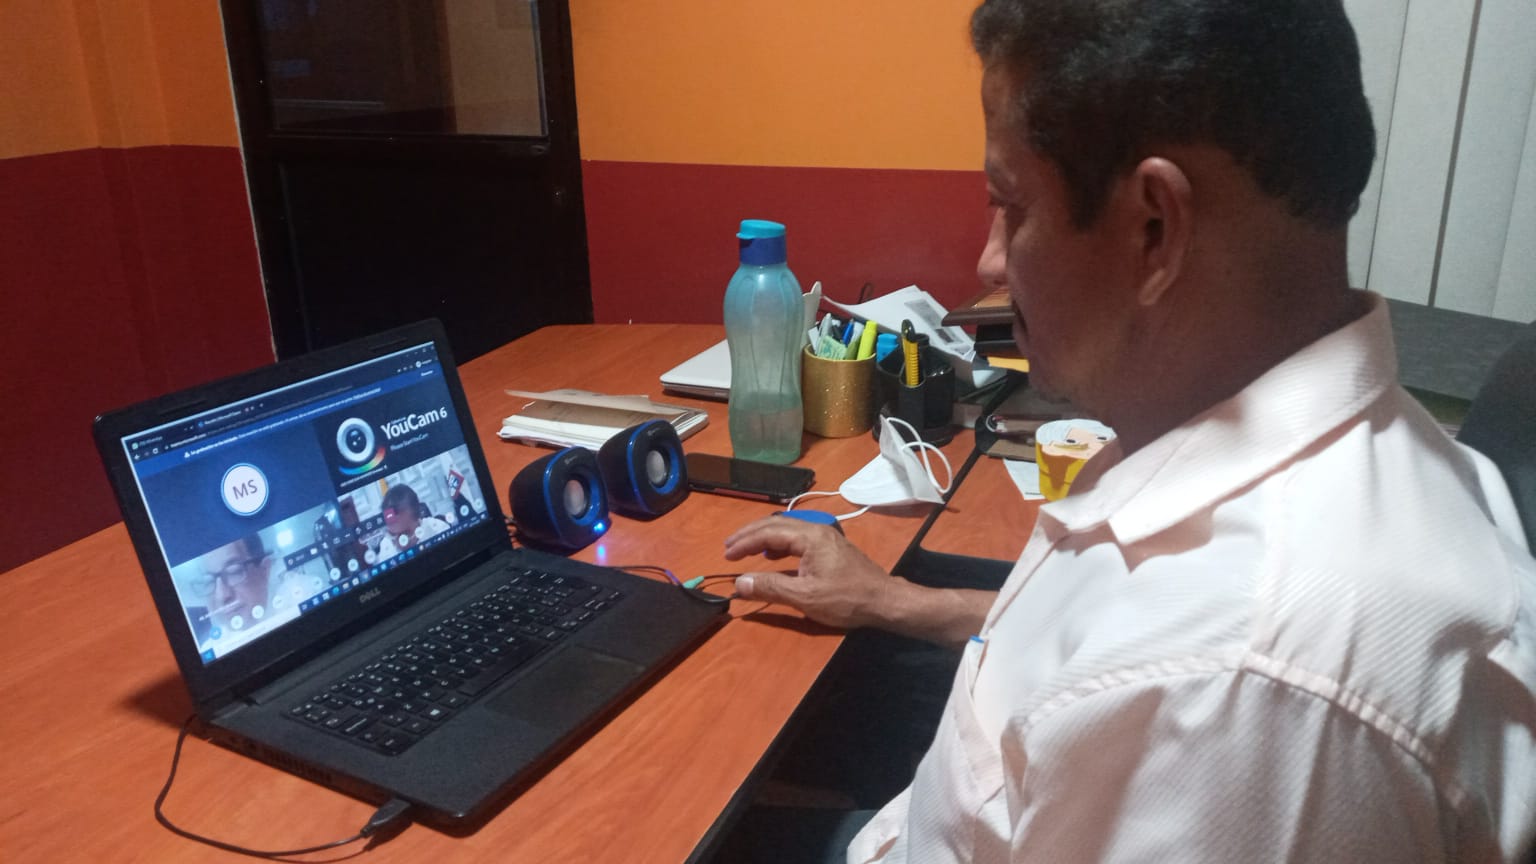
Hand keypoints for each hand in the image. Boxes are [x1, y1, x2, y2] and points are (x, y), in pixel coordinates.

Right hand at [723, 515, 895, 629]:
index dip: (744, 543)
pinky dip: (779, 546)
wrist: (883, 601)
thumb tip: (739, 583)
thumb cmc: (846, 599)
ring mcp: (825, 538)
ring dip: (764, 539)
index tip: (726, 554)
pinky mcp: (830, 548)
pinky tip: (774, 557)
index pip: (768, 532)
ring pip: (787, 530)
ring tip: (746, 551)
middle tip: (729, 548)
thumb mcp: (805, 597)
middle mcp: (817, 530)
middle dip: (750, 535)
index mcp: (809, 537)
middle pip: (776, 525)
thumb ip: (771, 588)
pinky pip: (797, 539)